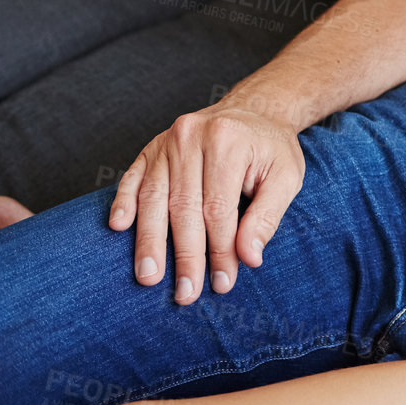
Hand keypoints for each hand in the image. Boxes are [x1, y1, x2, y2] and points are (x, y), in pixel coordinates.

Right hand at [107, 101, 304, 304]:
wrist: (252, 111)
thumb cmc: (270, 149)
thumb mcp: (286, 176)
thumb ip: (268, 216)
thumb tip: (250, 257)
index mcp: (228, 142)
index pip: (219, 210)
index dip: (220, 251)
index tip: (222, 283)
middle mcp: (192, 137)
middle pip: (184, 208)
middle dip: (185, 256)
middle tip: (186, 293)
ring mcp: (167, 141)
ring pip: (154, 198)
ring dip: (150, 241)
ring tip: (148, 276)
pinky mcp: (150, 147)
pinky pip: (132, 178)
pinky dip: (123, 202)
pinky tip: (119, 227)